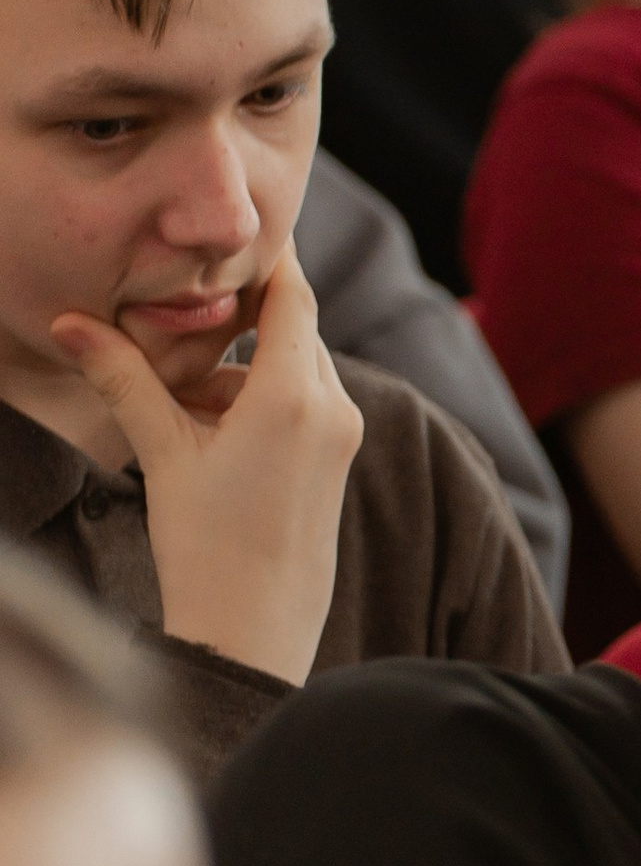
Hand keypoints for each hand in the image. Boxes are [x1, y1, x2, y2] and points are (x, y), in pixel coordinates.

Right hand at [51, 242, 361, 684]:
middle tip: (183, 320)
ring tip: (182, 400)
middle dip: (241, 321)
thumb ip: (124, 380)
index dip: (271, 259)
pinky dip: (263, 399)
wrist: (254, 630)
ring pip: (295, 367)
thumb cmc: (205, 546)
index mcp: (292, 395)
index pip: (292, 296)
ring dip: (245, 368)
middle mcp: (332, 405)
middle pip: (294, 329)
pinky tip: (210, 432)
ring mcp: (343, 432)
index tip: (246, 234)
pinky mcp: (341, 455)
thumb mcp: (161, 452)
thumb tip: (71, 324)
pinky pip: (306, 402)